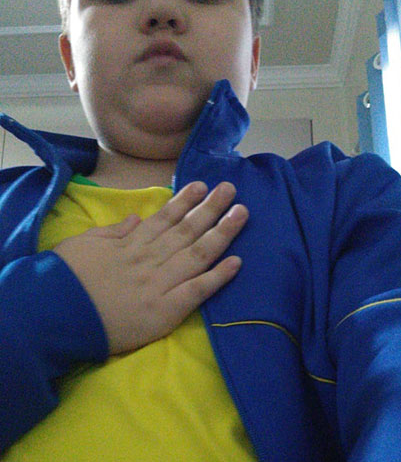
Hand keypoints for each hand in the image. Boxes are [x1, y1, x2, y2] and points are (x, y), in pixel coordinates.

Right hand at [54, 181, 247, 353]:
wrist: (55, 317)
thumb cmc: (66, 279)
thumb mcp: (84, 244)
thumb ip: (113, 232)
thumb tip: (136, 220)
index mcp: (132, 244)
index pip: (165, 218)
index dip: (186, 201)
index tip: (203, 186)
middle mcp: (151, 258)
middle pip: (188, 230)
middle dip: (212, 208)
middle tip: (231, 190)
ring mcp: (160, 284)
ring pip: (198, 254)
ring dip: (223, 233)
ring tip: (242, 214)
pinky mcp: (165, 311)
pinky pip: (196, 291)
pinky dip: (217, 277)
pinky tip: (237, 263)